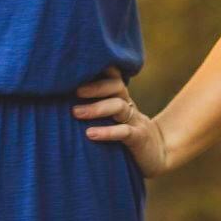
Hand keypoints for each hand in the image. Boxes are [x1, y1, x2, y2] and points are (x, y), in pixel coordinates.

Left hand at [72, 65, 168, 179]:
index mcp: (121, 99)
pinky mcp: (139, 139)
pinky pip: (124, 131)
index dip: (98, 70)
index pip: (112, 77)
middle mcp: (129, 106)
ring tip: (76, 113)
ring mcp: (135, 121)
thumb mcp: (113, 119)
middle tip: (74, 91)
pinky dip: (107, 132)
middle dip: (95, 87)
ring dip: (96, 108)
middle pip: (116, 86)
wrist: (159, 154)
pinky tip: (90, 134)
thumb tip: (61, 103)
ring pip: (119, 106)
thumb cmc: (127, 136)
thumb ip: (96, 108)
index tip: (76, 66)